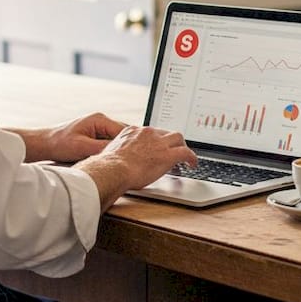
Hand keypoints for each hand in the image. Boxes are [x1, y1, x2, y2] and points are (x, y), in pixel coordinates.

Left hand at [19, 112, 126, 163]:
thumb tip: (120, 154)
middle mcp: (101, 122)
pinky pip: (109, 145)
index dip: (132, 145)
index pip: (125, 131)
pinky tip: (111, 163)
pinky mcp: (95, 138)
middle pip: (123, 136)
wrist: (44, 145)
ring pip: (117, 142)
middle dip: (127, 149)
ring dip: (118, 152)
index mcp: (100, 120)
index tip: (137, 157)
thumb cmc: (59, 144)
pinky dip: (111, 154)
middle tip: (132, 163)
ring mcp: (98, 130)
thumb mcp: (82, 147)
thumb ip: (102, 149)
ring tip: (122, 164)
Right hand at [76, 125, 196, 209]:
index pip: (150, 132)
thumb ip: (118, 152)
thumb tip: (115, 160)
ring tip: (185, 157)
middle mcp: (147, 132)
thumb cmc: (108, 167)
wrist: (113, 170)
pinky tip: (192, 165)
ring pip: (178, 138)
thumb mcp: (111, 153)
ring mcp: (158, 143)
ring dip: (182, 146)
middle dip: (171, 141)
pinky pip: (185, 153)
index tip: (157, 146)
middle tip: (173, 150)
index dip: (156, 140)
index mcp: (132, 131)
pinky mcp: (167, 155)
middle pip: (165, 132)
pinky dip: (191, 158)